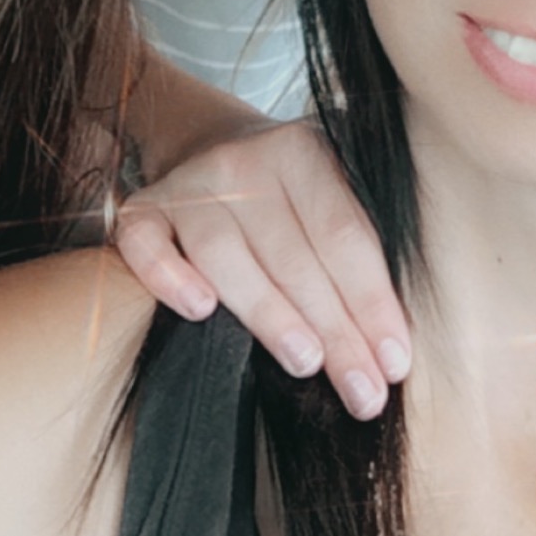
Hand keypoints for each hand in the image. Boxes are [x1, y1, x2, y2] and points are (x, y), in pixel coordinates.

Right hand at [113, 119, 410, 420]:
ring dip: (269, 312)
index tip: (394, 364)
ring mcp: (188, 186)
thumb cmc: (283, 197)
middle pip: (292, 255)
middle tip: (362, 391)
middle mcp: (243, 162)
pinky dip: (170, 276)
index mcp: (302, 153)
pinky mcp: (140, 211)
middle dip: (334, 330)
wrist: (206, 143)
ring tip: (306, 362)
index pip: (343, 236)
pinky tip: (199, 311)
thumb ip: (354, 259)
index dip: (371, 302)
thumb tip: (390, 354)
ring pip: (225, 253)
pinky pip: (147, 246)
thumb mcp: (328, 200)